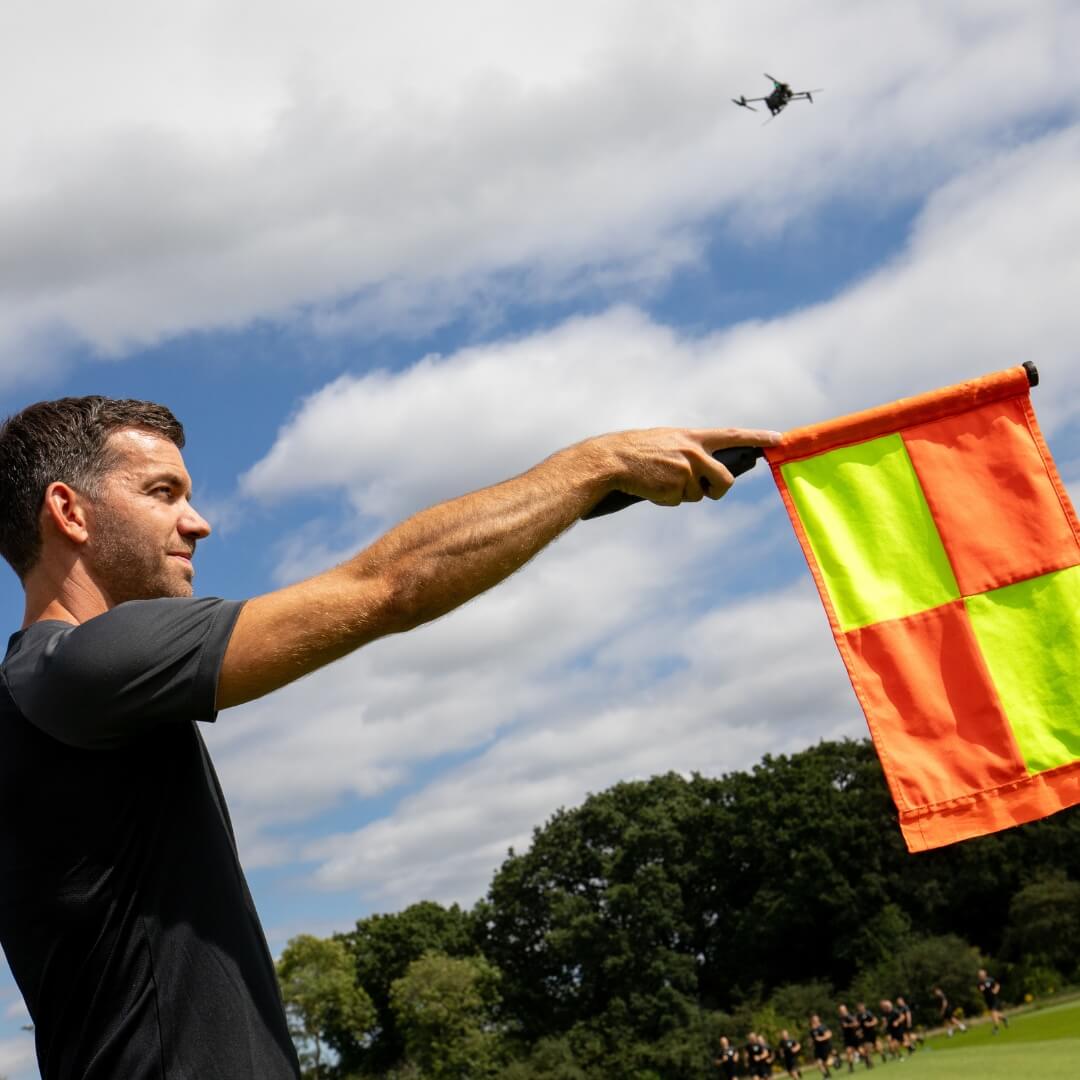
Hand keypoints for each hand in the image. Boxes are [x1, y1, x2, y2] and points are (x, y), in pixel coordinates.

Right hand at [593, 426, 781, 506]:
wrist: (612, 460)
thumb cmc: (636, 450)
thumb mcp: (667, 441)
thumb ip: (691, 450)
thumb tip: (709, 472)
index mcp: (693, 436)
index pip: (733, 436)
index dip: (757, 437)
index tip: (778, 438)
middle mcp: (695, 452)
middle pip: (725, 479)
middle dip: (718, 490)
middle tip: (707, 490)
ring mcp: (686, 471)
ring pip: (699, 495)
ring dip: (683, 494)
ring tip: (660, 480)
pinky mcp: (676, 489)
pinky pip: (678, 501)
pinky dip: (666, 499)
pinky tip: (652, 487)